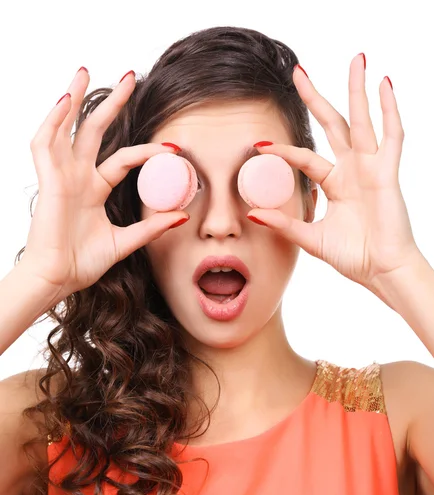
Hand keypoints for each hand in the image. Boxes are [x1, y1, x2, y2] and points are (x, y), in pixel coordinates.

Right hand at [21, 67, 188, 299]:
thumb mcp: (125, 242)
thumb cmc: (83, 263)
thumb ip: (152, 228)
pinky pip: (46, 144)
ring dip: (75, 99)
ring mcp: (62, 176)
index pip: (124, 159)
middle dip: (112, 104)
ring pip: (67, 128)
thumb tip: (183, 216)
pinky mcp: (48, 181)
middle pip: (95, 131)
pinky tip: (66, 101)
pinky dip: (53, 121)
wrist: (58, 279)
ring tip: (84, 70)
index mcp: (95, 190)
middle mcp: (78, 177)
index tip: (174, 150)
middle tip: (130, 78)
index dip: (148, 152)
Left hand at [247, 54, 421, 291]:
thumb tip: (251, 214)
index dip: (283, 150)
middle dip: (316, 98)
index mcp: (335, 184)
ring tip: (355, 60)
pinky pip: (391, 136)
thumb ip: (283, 224)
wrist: (381, 271)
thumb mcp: (310, 238)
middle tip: (298, 72)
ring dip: (358, 90)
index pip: (305, 158)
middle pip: (332, 125)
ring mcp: (371, 168)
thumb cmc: (353, 256)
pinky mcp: (387, 173)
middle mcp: (353, 170)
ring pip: (362, 121)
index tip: (258, 145)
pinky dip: (389, 111)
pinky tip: (384, 85)